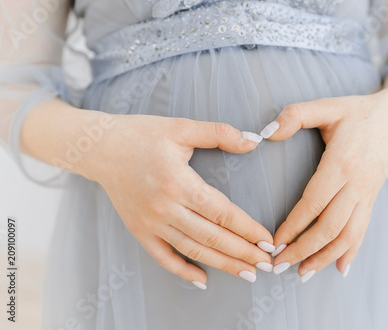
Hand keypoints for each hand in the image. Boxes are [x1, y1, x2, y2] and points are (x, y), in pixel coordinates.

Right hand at [86, 115, 274, 288]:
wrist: (99, 148)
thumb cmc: (141, 135)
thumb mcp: (182, 127)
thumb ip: (220, 133)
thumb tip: (253, 142)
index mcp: (179, 182)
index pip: (222, 212)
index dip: (248, 228)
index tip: (268, 240)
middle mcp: (165, 207)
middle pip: (212, 237)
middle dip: (243, 253)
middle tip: (267, 264)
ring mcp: (150, 222)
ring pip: (193, 250)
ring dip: (222, 265)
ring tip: (247, 274)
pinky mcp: (139, 230)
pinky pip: (163, 257)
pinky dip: (183, 271)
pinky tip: (202, 280)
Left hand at [262, 87, 387, 281]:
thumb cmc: (358, 111)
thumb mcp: (326, 105)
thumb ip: (294, 115)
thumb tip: (264, 133)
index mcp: (342, 163)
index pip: (313, 203)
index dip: (293, 226)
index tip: (274, 243)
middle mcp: (357, 184)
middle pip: (329, 227)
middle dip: (303, 250)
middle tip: (278, 265)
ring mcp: (367, 194)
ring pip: (347, 235)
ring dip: (324, 257)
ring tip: (301, 274)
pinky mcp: (372, 198)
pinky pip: (362, 230)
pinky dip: (351, 252)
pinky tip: (339, 269)